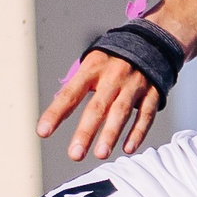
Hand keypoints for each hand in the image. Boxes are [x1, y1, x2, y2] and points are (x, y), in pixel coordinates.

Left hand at [38, 51, 163, 162]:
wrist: (151, 41)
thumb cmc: (112, 60)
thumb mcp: (92, 63)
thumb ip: (76, 86)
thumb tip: (56, 110)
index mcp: (93, 68)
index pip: (70, 93)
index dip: (56, 113)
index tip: (43, 132)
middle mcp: (113, 76)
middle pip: (97, 106)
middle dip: (86, 132)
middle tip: (75, 154)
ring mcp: (134, 84)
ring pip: (121, 112)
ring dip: (111, 134)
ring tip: (100, 155)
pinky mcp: (153, 92)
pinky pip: (145, 114)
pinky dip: (138, 132)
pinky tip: (128, 148)